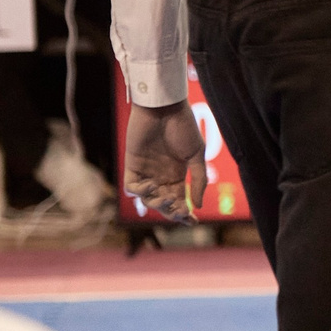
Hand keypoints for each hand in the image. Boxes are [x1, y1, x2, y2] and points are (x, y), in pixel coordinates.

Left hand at [123, 101, 205, 222]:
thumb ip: (199, 179)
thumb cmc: (183, 127)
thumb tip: (196, 206)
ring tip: (167, 199)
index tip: (193, 221)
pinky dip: (141, 191)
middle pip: (163, 203)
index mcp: (177, 174)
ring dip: (157, 203)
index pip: (179, 200)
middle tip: (181, 211)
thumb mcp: (196, 154)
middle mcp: (160, 176)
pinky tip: (152, 185)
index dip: (185, 213)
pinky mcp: (132, 165)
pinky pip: (132, 187)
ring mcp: (146, 171)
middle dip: (172, 211)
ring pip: (147, 199)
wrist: (165, 108)